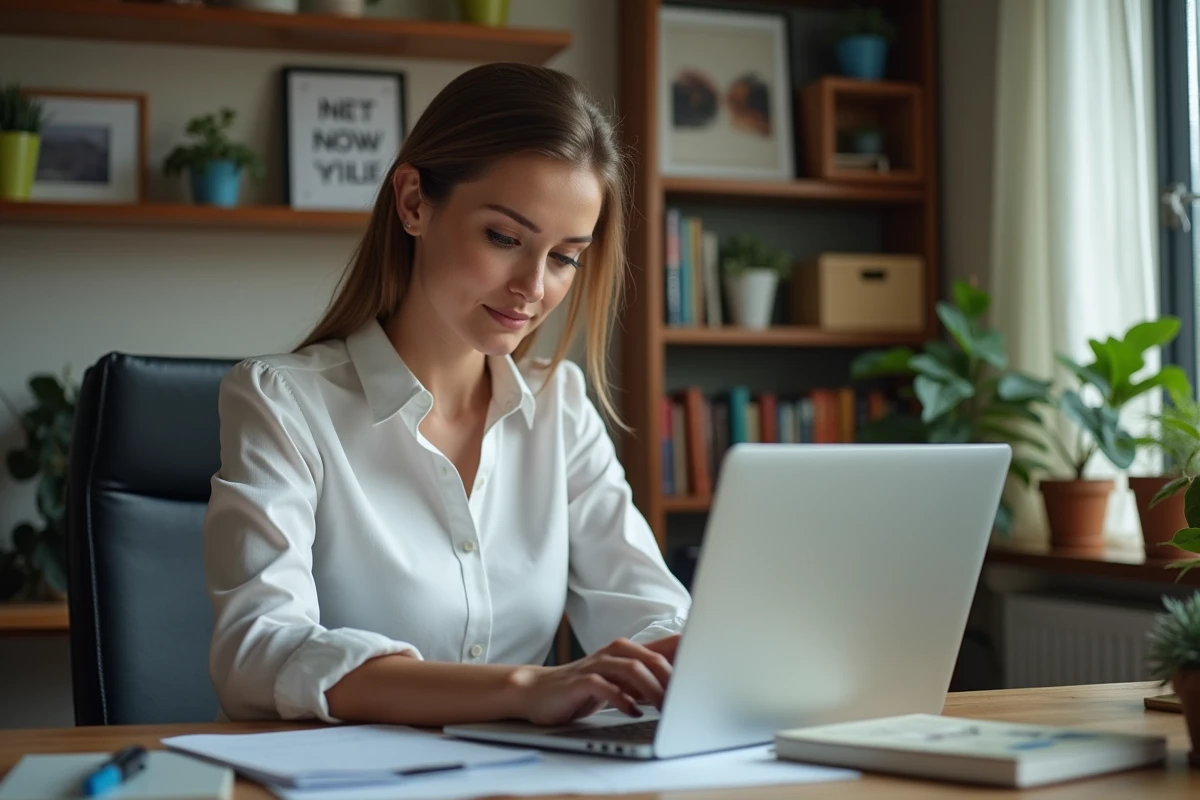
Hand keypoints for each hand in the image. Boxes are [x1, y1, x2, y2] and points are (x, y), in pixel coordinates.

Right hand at [510, 636, 675, 725]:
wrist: (538, 691)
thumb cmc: (584, 687)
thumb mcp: (620, 680)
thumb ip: (647, 677)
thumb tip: (683, 682)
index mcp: (628, 650)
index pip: (666, 645)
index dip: (689, 652)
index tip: (711, 661)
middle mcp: (614, 652)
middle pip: (652, 658)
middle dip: (672, 679)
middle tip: (686, 701)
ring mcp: (596, 665)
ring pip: (631, 669)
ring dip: (651, 690)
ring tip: (664, 709)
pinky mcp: (579, 682)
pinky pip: (604, 686)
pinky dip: (621, 699)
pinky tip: (632, 713)